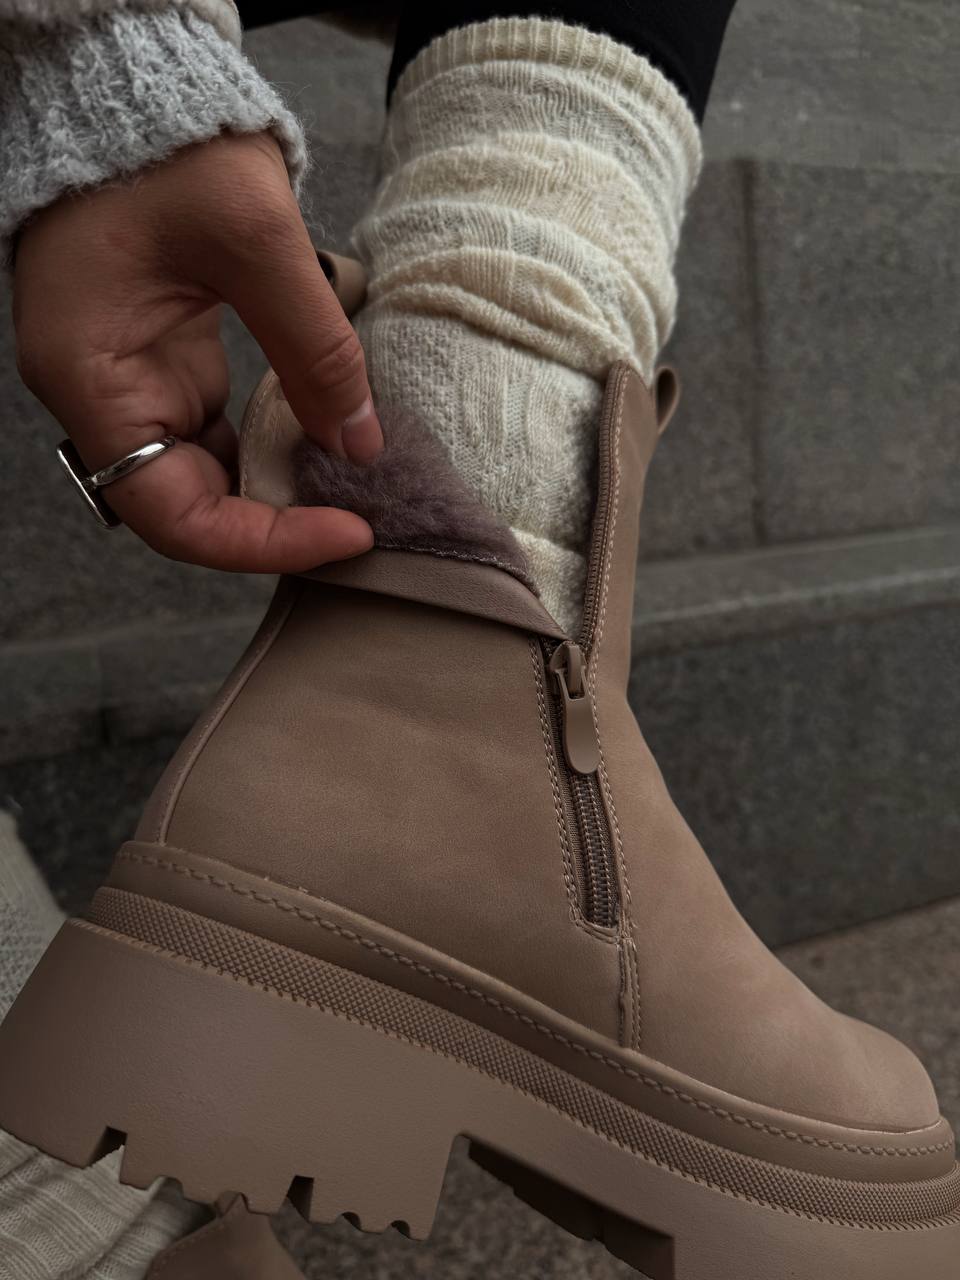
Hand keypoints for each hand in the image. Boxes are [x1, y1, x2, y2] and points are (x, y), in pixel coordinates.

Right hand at [12, 132, 380, 571]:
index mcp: (93, 377)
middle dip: (276, 523)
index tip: (347, 532)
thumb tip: (361, 443)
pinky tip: (324, 440)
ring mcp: (135, 380)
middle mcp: (103, 394)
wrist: (137, 87)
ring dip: (276, 488)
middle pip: (188, 507)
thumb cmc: (169, 146)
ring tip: (352, 488)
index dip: (260, 541)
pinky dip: (271, 444)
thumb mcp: (255, 241)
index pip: (172, 515)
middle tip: (360, 517)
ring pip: (206, 476)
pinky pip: (217, 432)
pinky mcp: (168, 361)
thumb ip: (314, 351)